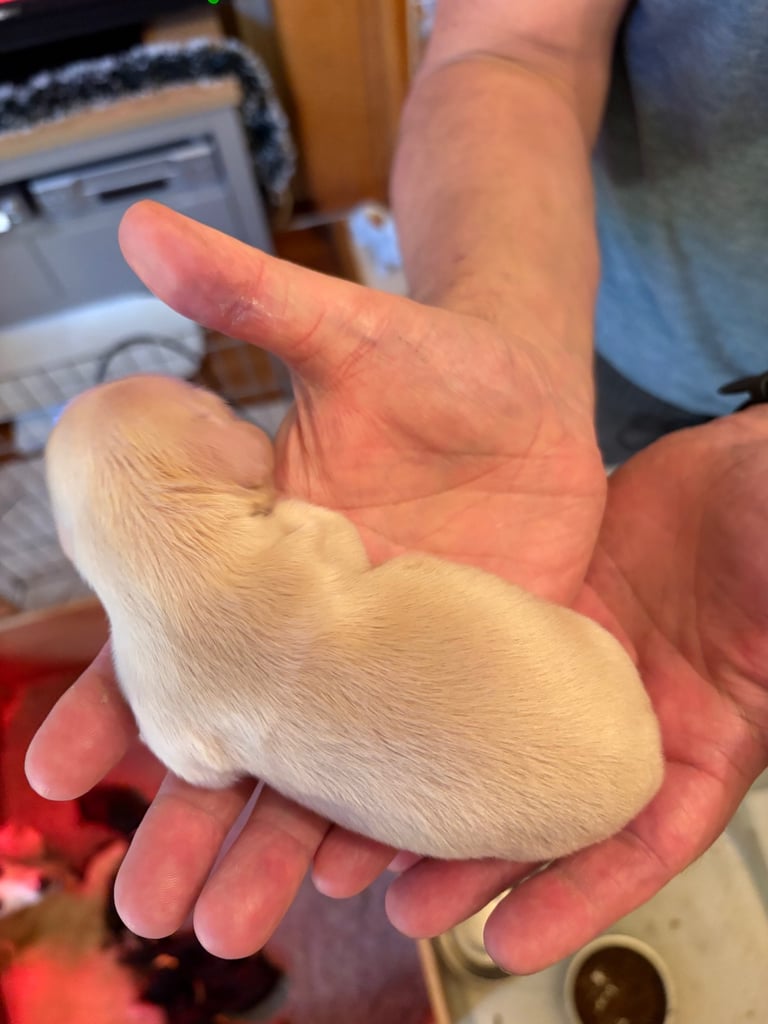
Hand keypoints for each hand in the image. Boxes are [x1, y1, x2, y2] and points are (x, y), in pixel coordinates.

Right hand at [25, 201, 605, 956]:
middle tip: (147, 898)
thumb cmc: (435, 364)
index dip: (116, 697)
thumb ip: (249, 295)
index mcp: (264, 547)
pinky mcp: (465, 677)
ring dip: (277, 846)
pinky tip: (361, 879)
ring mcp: (393, 657)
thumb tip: (142, 229)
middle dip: (189, 814)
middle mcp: (319, 619)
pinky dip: (390, 823)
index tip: (58, 764)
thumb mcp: (347, 329)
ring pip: (324, 768)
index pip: (176, 633)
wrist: (532, 400)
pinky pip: (421, 765)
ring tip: (234, 923)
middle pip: (242, 728)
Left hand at [385, 407, 767, 971]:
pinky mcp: (529, 612)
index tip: (508, 943)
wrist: (737, 467)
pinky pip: (469, 660)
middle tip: (405, 908)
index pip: (639, 839)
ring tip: (358, 842)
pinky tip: (379, 722)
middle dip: (475, 865)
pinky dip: (428, 696)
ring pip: (491, 740)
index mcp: (699, 739)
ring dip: (432, 793)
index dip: (577, 897)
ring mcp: (569, 666)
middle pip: (544, 806)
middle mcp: (623, 718)